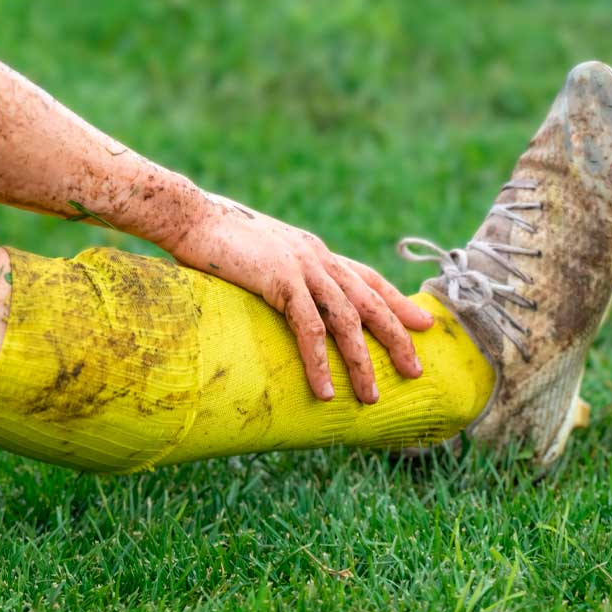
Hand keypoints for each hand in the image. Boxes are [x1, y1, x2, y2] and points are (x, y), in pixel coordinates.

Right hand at [164, 193, 433, 403]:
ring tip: (371, 397)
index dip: (397, 302)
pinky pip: (308, 329)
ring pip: (347, 320)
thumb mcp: (260, 254)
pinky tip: (325, 390)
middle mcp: (317, 257)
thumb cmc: (215, 237)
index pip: (368, 278)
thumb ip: (281, 273)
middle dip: (396, 337)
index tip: (423, 323)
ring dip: (361, 361)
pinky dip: (319, 362)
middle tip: (416, 370)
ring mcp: (301, 267)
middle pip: (370, 301)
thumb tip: (283, 295)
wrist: (188, 214)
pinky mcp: (280, 280)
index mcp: (314, 250)